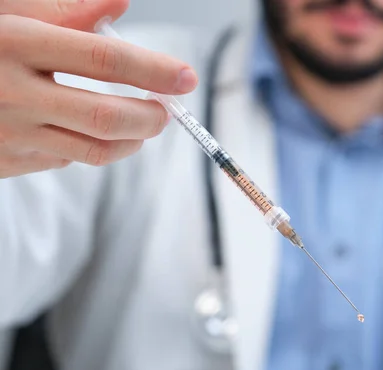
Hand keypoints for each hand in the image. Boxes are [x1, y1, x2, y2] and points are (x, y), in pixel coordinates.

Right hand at [0, 0, 198, 177]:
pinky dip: (88, 147)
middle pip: (106, 116)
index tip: (186, 77)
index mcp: (15, 42)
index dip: (153, 70)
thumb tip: (121, 3)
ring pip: (95, 151)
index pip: (102, 59)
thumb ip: (66, 11)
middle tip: (166, 111)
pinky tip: (84, 131)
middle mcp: (12, 91)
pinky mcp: (5, 162)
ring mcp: (9, 133)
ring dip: (132, 141)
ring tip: (142, 126)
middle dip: (151, 117)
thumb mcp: (8, 14)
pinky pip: (65, 160)